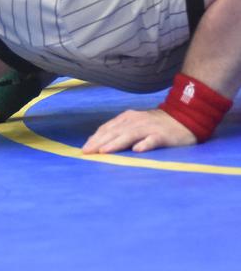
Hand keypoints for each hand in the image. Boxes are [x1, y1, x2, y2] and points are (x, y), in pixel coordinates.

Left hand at [82, 108, 197, 153]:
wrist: (185, 117)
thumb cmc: (156, 124)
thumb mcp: (135, 124)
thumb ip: (120, 131)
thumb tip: (100, 143)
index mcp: (127, 118)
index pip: (107, 128)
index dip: (95, 138)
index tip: (84, 149)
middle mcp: (136, 121)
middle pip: (114, 132)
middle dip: (99, 142)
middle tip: (87, 152)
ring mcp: (150, 127)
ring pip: (130, 135)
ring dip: (116, 143)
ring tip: (104, 151)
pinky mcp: (163, 135)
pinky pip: (153, 140)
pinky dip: (145, 144)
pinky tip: (138, 150)